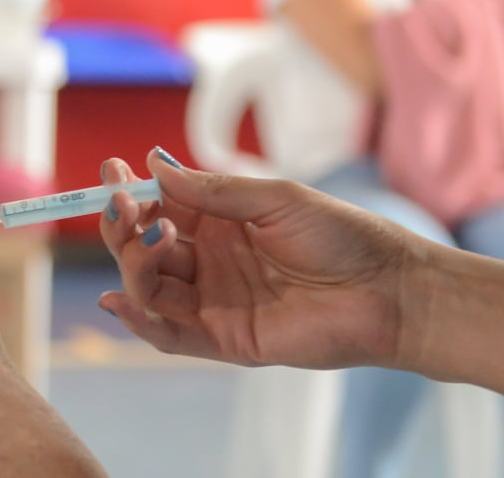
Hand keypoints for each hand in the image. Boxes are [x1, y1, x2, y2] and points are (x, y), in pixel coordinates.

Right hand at [97, 151, 427, 370]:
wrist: (391, 290)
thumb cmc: (343, 236)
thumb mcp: (275, 198)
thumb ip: (213, 190)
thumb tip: (153, 164)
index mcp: (216, 224)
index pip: (155, 208)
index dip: (128, 192)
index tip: (111, 170)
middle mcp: (207, 263)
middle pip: (141, 247)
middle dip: (122, 225)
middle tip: (122, 204)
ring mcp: (213, 302)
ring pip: (147, 287)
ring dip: (134, 262)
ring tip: (154, 237)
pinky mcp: (225, 340)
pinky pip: (170, 334)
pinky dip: (139, 321)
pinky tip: (119, 300)